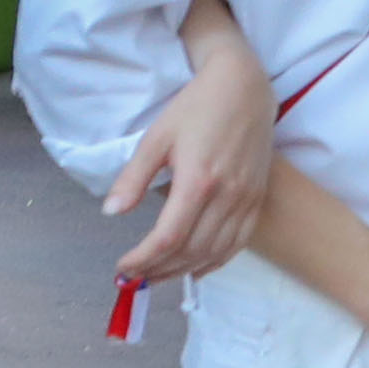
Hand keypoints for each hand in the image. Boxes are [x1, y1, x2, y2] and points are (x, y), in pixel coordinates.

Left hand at [99, 47, 278, 288]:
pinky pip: (238, 243)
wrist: (244, 89)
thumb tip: (111, 212)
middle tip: (134, 278)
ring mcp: (247, 200)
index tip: (123, 267)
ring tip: (157, 276)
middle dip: (160, 270)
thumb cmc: (195, 108)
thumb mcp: (156, 137)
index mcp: (198, 181)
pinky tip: (195, 269)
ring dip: (184, 271)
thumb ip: (133, 178)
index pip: (169, 237)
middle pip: (192, 251)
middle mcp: (227, 196)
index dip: (144, 259)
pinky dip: (215, 261)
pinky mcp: (257, 200)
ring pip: (216, 252)